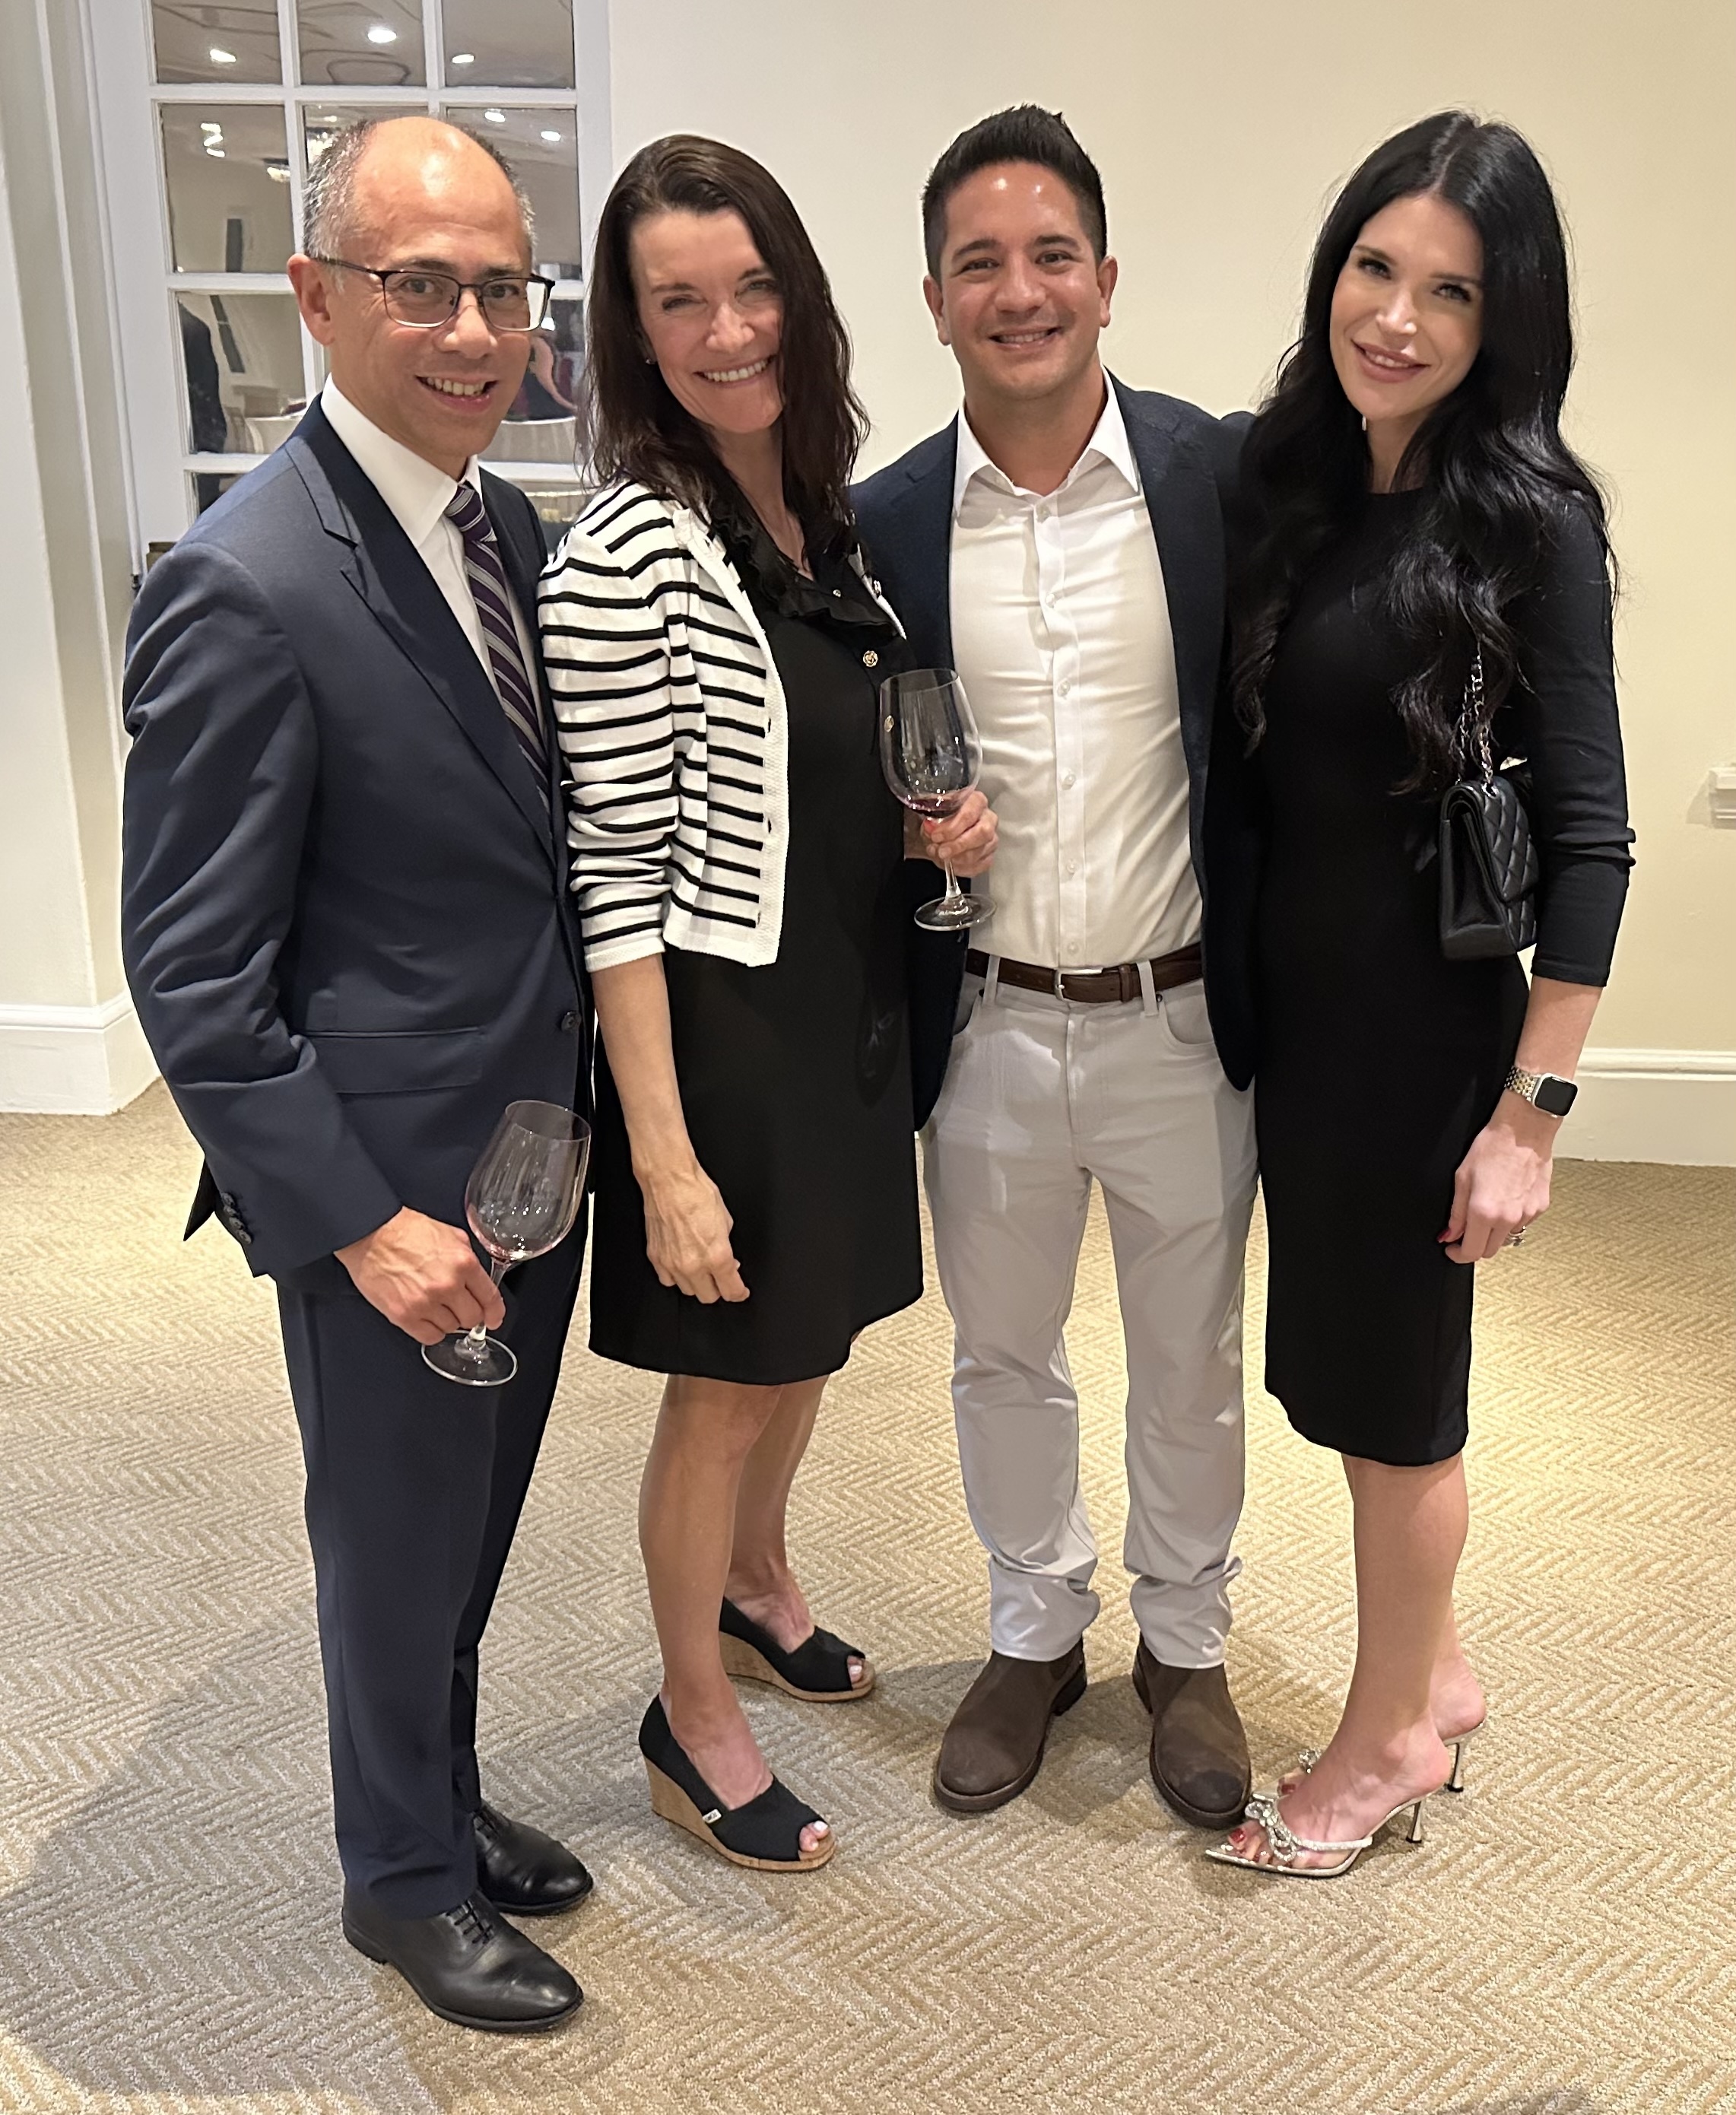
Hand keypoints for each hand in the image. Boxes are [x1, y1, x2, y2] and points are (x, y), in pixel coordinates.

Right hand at [336, 1206, 504, 1343]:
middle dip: (468, 1313)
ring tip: (433, 1303)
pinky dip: (431, 1330)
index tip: (493, 1318)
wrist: (371, 1234)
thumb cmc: (406, 1230)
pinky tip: (425, 1317)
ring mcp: (426, 1303)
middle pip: (472, 1318)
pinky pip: (430, 1337)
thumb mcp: (451, 1235)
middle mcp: (447, 1285)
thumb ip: (468, 1259)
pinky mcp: (404, 1316)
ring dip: (447, 1319)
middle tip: (457, 1306)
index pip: (490, 1298)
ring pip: (451, 1328)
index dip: (495, 1312)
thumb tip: (477, 1279)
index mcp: (463, 1263)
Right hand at [637, 1156, 748, 1303]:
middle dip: (718, 1289)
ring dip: (697, 1283)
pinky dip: (677, 1276)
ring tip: (701, 1268)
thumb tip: (728, 1261)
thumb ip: (727, 1247)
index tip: (740, 1291)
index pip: (731, 1291)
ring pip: (688, 1291)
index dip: (739, 1293)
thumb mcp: (726, 1221)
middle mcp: (693, 1264)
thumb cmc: (697, 1193)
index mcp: (717, 1256)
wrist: (669, 1181)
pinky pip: (668, 1280)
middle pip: (709, 1297)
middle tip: (721, 1276)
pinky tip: (682, 1264)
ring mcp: (672, 1264)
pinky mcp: (656, 1258)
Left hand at [910, 788, 996, 877]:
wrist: (938, 835)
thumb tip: (931, 826)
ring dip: (957, 858)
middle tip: (941, 851)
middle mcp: (988, 818)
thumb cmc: (939, 821)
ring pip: (980, 851)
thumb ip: (931, 818)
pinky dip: (962, 868)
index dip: (952, 827)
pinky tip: (951, 864)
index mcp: (976, 801)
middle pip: (982, 833)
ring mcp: (991, 838)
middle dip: (959, 845)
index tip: (936, 836)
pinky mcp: (989, 856)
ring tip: (940, 856)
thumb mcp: (931, 814)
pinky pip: (981, 865)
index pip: (970, 813)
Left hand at [1440, 1094, 1555, 1262]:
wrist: (1524, 1130)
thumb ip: (1456, 1212)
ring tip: (1488, 1208)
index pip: (1470, 1252)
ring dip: (1494, 1232)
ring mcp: (1526, 1214)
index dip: (1457, 1255)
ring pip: (1506, 1238)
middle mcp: (1507, 1218)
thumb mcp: (1462, 1177)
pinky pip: (1522, 1223)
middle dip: (1475, 1246)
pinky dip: (1511, 1219)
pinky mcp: (1540, 1207)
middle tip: (1466, 1231)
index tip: (1452, 1249)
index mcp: (1484, 1211)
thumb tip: (1449, 1234)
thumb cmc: (1493, 1146)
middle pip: (1489, 1251)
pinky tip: (1506, 1198)